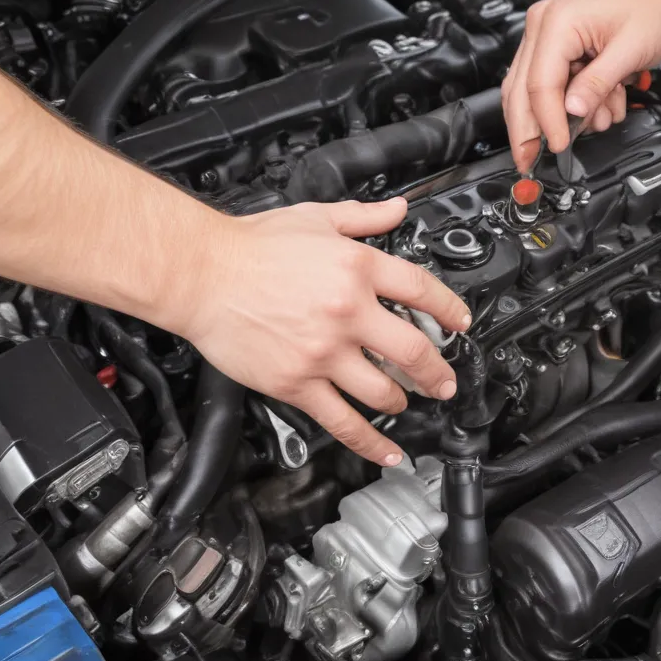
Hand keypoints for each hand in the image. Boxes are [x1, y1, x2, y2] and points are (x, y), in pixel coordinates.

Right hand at [181, 198, 469, 465]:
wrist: (201, 274)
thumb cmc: (252, 246)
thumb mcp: (316, 217)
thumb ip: (364, 216)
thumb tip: (397, 209)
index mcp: (357, 268)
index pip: (422, 292)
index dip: (450, 310)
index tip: (459, 324)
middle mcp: (348, 312)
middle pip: (413, 351)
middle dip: (438, 372)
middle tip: (445, 381)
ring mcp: (324, 352)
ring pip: (383, 390)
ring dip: (404, 400)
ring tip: (408, 401)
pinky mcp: (297, 383)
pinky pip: (342, 421)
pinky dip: (369, 441)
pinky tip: (386, 451)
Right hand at [502, 0, 660, 170]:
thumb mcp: (631, 49)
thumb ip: (597, 84)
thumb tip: (573, 113)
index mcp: (556, 23)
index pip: (538, 86)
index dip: (548, 124)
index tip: (559, 148)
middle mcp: (544, 24)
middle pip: (520, 90)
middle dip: (527, 130)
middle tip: (529, 161)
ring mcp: (550, 31)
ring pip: (533, 88)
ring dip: (562, 114)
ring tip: (600, 117)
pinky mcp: (562, 39)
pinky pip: (553, 79)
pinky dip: (573, 100)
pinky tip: (602, 103)